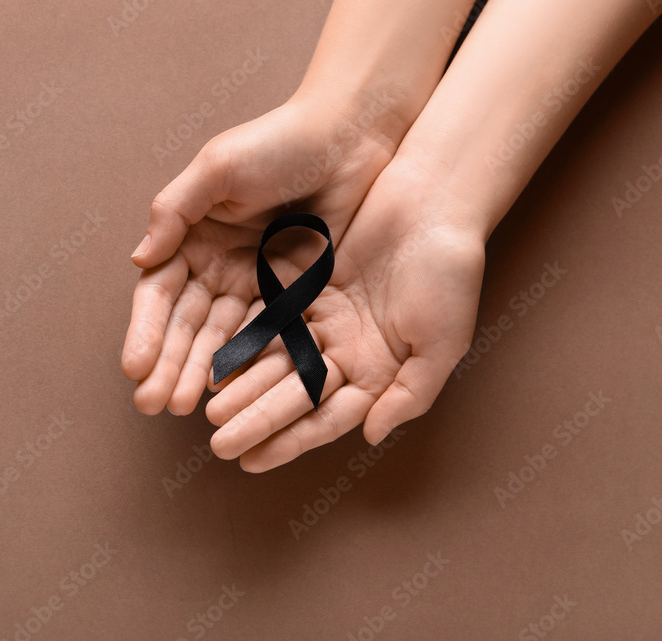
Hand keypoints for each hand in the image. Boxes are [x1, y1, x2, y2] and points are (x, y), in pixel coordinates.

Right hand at [122, 93, 404, 415]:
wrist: (350, 137)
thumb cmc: (279, 142)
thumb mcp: (218, 168)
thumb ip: (175, 210)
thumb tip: (138, 259)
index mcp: (192, 236)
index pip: (161, 293)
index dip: (146, 331)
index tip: (134, 369)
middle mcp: (220, 265)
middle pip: (188, 325)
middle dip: (169, 365)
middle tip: (155, 404)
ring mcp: (258, 284)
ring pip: (225, 339)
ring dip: (203, 374)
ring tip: (187, 409)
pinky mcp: (297, 295)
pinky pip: (271, 335)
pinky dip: (252, 365)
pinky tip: (236, 393)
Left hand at [205, 156, 487, 471]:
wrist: (436, 200)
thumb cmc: (451, 274)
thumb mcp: (443, 343)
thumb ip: (410, 395)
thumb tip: (369, 436)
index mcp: (381, 373)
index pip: (328, 418)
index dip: (290, 442)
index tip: (250, 462)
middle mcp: (350, 352)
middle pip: (295, 394)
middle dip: (257, 418)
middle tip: (217, 442)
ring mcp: (328, 319)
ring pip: (278, 359)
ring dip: (246, 384)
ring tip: (210, 409)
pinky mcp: (311, 287)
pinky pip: (273, 317)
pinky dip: (249, 338)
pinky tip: (220, 358)